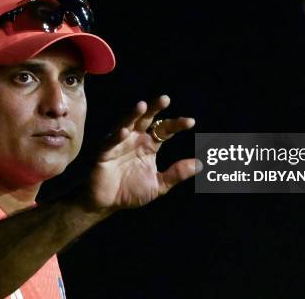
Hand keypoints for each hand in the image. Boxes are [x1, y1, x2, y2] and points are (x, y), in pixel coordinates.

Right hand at [88, 95, 200, 210]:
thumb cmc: (131, 192)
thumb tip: (200, 165)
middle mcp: (134, 139)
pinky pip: (111, 142)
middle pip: (146, 119)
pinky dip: (117, 136)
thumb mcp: (159, 184)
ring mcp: (119, 143)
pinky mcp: (104, 152)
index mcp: (149, 144)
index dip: (176, 124)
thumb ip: (177, 174)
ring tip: (142, 105)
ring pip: (127, 124)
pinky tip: (124, 132)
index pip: (165, 130)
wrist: (107, 204)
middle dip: (154, 108)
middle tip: (165, 99)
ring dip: (134, 115)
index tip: (191, 122)